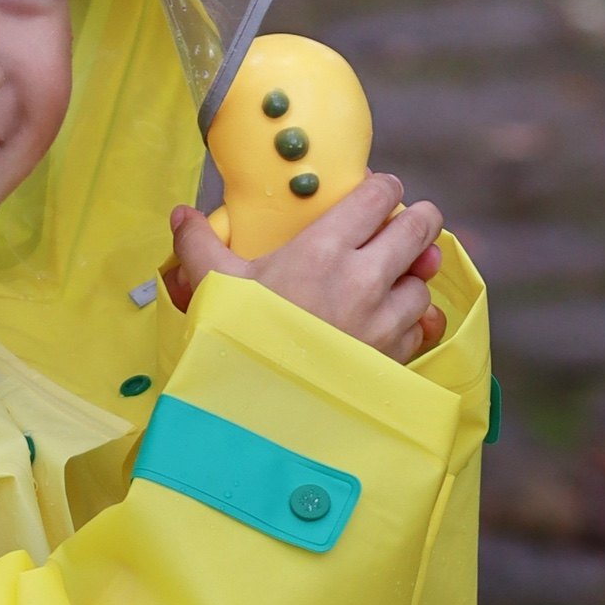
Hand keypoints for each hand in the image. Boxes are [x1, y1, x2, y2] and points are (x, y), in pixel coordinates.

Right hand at [166, 172, 447, 363]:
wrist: (258, 415)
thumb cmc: (238, 341)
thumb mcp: (214, 288)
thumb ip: (199, 245)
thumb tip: (182, 215)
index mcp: (323, 249)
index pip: (378, 197)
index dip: (384, 189)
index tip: (380, 192)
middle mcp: (364, 279)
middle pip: (419, 230)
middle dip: (418, 221)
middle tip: (409, 223)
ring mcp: (384, 321)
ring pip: (422, 282)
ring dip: (413, 277)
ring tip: (395, 279)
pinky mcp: (393, 358)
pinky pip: (421, 329)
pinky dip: (414, 322)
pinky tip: (397, 321)